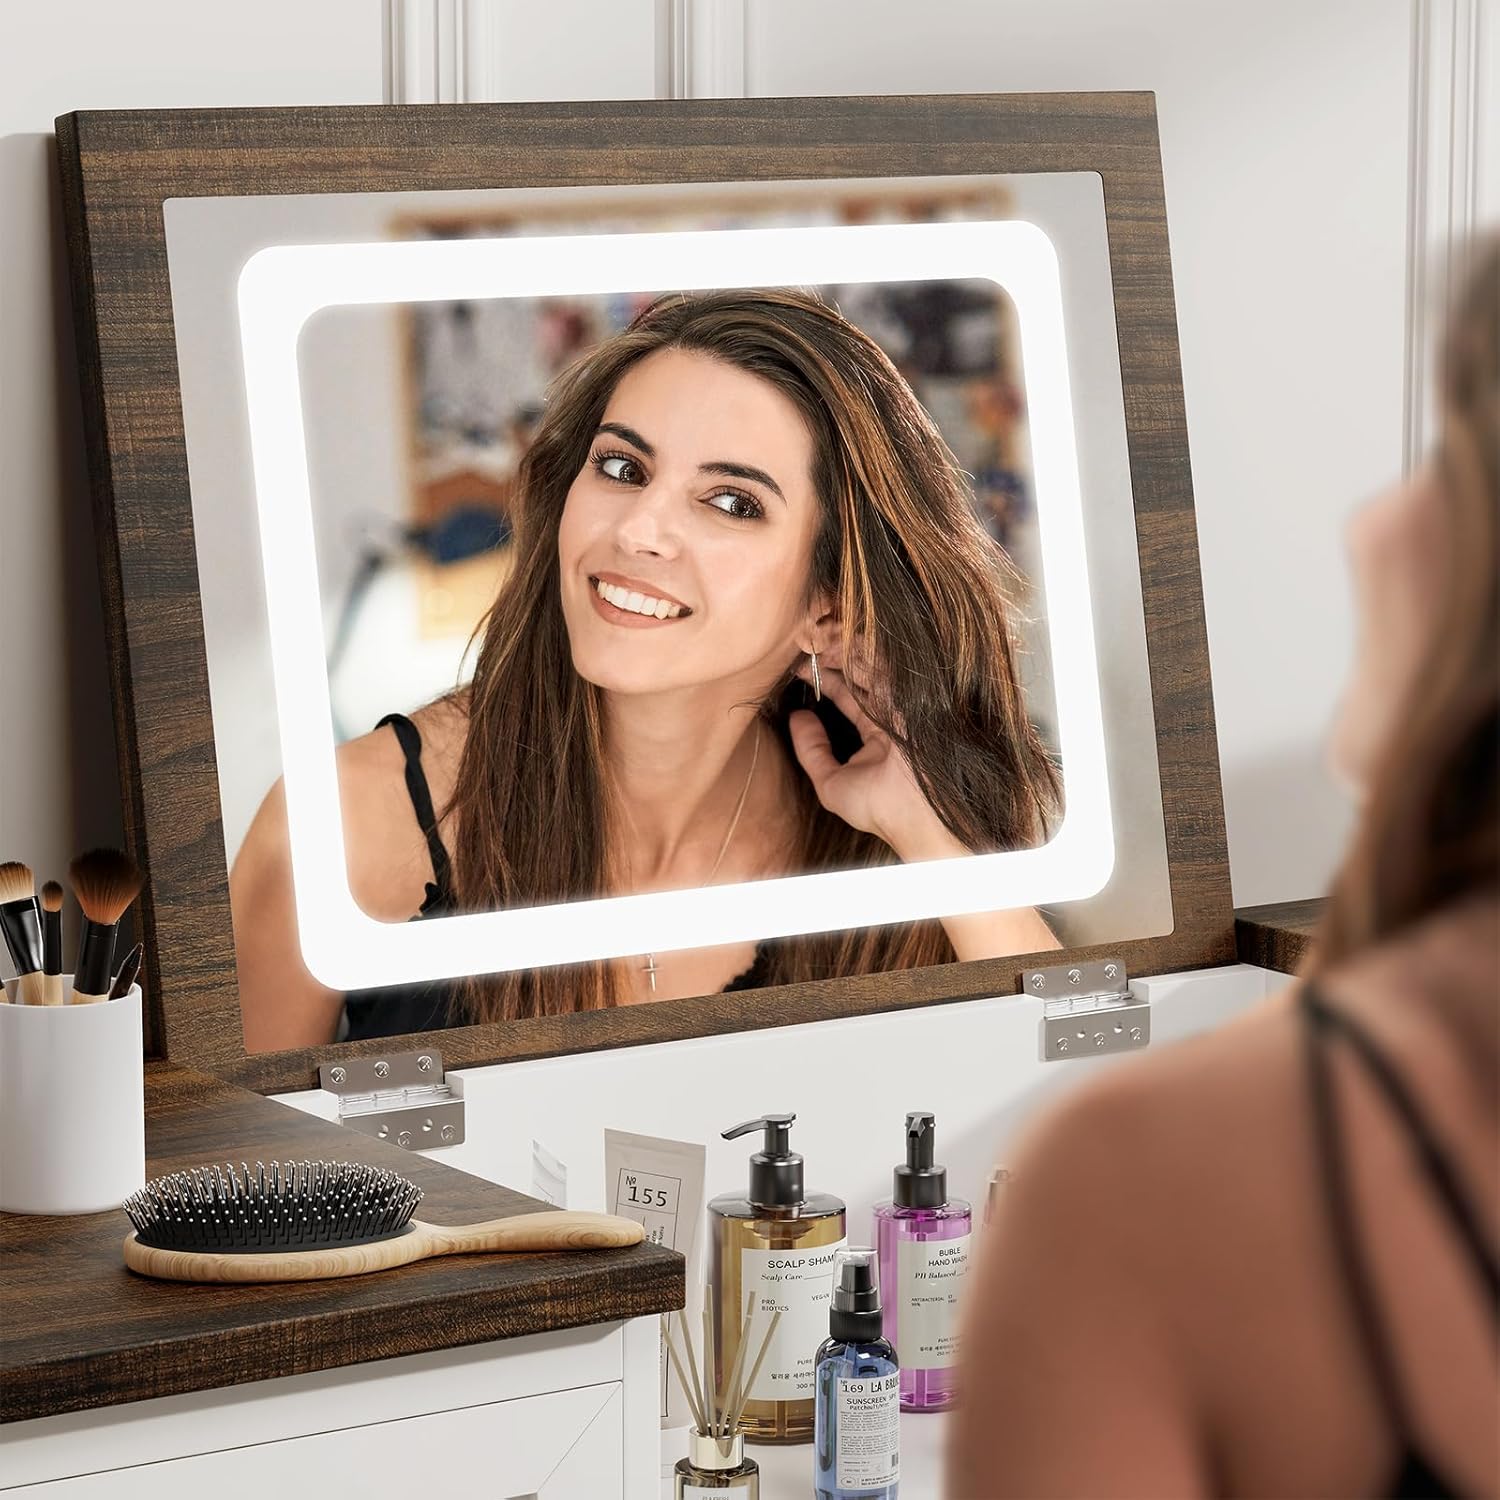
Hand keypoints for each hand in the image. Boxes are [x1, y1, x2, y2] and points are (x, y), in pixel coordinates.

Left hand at [787, 645, 963, 860]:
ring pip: (875, 666)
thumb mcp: (830, 783)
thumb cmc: (878, 808)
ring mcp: (906, 706)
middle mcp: (893, 717)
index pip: (850, 697)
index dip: (827, 680)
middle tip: (810, 642)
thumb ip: (811, 751)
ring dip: (848, 649)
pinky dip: (867, 653)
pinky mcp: (914, 698)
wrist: (915, 815)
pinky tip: (843, 640)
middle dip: (836, 657)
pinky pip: (888, 667)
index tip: (801, 667)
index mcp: (879, 736)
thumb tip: (796, 718)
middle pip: (863, 676)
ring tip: (820, 636)